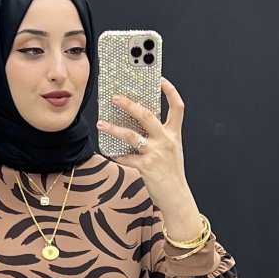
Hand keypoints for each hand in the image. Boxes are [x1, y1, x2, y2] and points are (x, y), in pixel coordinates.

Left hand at [96, 75, 190, 212]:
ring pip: (130, 136)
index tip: (161, 80)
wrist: (177, 197)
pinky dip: (117, 155)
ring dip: (113, 128)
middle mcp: (166, 141)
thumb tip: (140, 126)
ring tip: (101, 124)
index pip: (177, 107)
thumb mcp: (172, 151)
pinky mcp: (146, 167)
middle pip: (146, 115)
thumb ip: (160, 137)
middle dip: (129, 104)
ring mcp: (156, 154)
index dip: (170, 91)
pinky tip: (110, 153)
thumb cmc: (172, 174)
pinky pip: (126, 158)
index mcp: (174, 134)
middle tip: (115, 97)